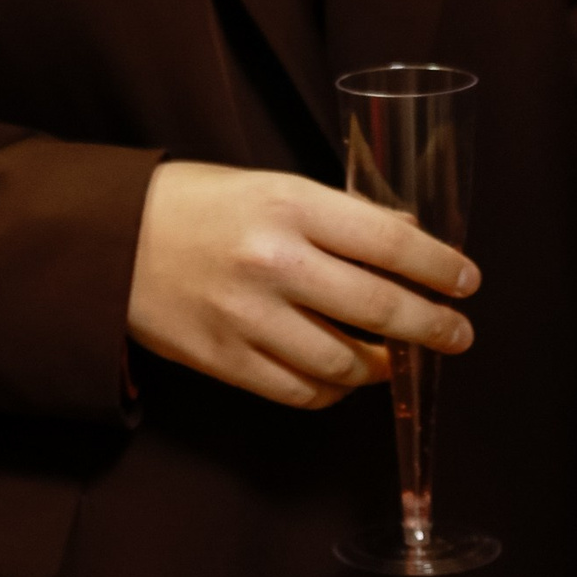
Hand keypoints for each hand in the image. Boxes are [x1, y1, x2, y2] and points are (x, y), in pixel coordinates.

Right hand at [128, 160, 478, 409]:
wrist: (109, 240)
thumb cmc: (199, 204)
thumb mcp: (271, 186)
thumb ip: (338, 214)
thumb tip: (408, 237)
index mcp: (290, 205)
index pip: (390, 242)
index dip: (440, 266)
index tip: (467, 281)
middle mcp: (274, 262)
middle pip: (379, 308)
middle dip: (432, 327)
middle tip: (457, 334)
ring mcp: (248, 317)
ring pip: (345, 362)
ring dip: (381, 366)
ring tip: (393, 358)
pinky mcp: (225, 360)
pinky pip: (301, 390)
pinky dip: (332, 389)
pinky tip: (341, 375)